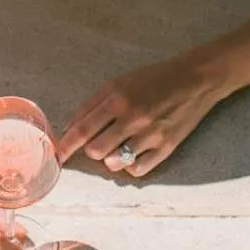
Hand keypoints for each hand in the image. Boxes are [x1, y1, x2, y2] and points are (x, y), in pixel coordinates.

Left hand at [57, 52, 225, 178]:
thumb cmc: (152, 79)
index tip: (56, 156)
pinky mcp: (166, 148)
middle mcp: (133, 117)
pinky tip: (133, 153)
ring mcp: (150, 134)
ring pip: (114, 163)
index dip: (66, 145)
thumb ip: (93, 105)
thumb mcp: (119, 82)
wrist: (194, 79)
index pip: (83, 129)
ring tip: (118, 145)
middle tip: (96, 142)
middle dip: (90, 150)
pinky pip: (137, 170)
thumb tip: (70, 129)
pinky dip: (129, 166)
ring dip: (109, 158)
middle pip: (96, 150)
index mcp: (118, 98)